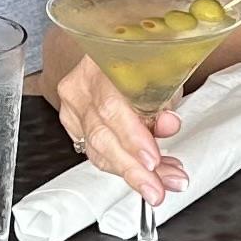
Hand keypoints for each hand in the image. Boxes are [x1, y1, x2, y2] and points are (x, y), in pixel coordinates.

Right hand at [52, 56, 188, 204]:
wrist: (124, 53)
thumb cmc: (144, 58)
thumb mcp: (162, 70)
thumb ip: (164, 98)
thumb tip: (167, 124)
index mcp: (99, 63)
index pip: (110, 106)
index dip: (131, 137)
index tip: (152, 160)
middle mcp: (80, 86)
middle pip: (100, 135)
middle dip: (132, 168)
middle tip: (157, 187)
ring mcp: (73, 107)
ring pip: (97, 149)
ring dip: (132, 171)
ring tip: (161, 182)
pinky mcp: (74, 123)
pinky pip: (95, 152)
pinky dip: (123, 165)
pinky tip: (148, 172)